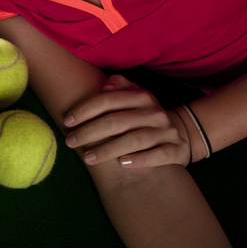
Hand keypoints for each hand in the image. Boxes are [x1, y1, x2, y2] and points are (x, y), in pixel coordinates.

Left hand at [63, 74, 191, 167]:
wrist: (179, 135)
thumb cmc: (143, 117)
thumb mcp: (133, 99)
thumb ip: (119, 87)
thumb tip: (107, 84)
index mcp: (141, 96)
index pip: (108, 100)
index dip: (85, 110)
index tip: (66, 122)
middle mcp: (155, 112)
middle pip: (117, 121)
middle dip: (90, 132)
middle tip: (70, 142)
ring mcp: (167, 131)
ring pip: (135, 139)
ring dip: (109, 149)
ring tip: (88, 158)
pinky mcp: (177, 150)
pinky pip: (158, 155)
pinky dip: (140, 159)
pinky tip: (122, 164)